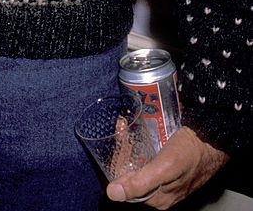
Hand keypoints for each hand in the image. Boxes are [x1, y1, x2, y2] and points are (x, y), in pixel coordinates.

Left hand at [106, 126, 228, 206]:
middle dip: (124, 150)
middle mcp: (161, 191)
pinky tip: (137, 130)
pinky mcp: (170, 164)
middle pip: (133, 173)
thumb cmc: (192, 153)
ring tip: (126, 126)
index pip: (127, 186)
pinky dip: (141, 142)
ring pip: (139, 162)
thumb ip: (140, 183)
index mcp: (158, 199)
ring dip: (130, 144)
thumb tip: (113, 194)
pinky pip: (149, 155)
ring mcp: (165, 177)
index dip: (119, 164)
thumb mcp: (164, 168)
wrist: (213, 136)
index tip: (116, 143)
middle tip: (122, 128)